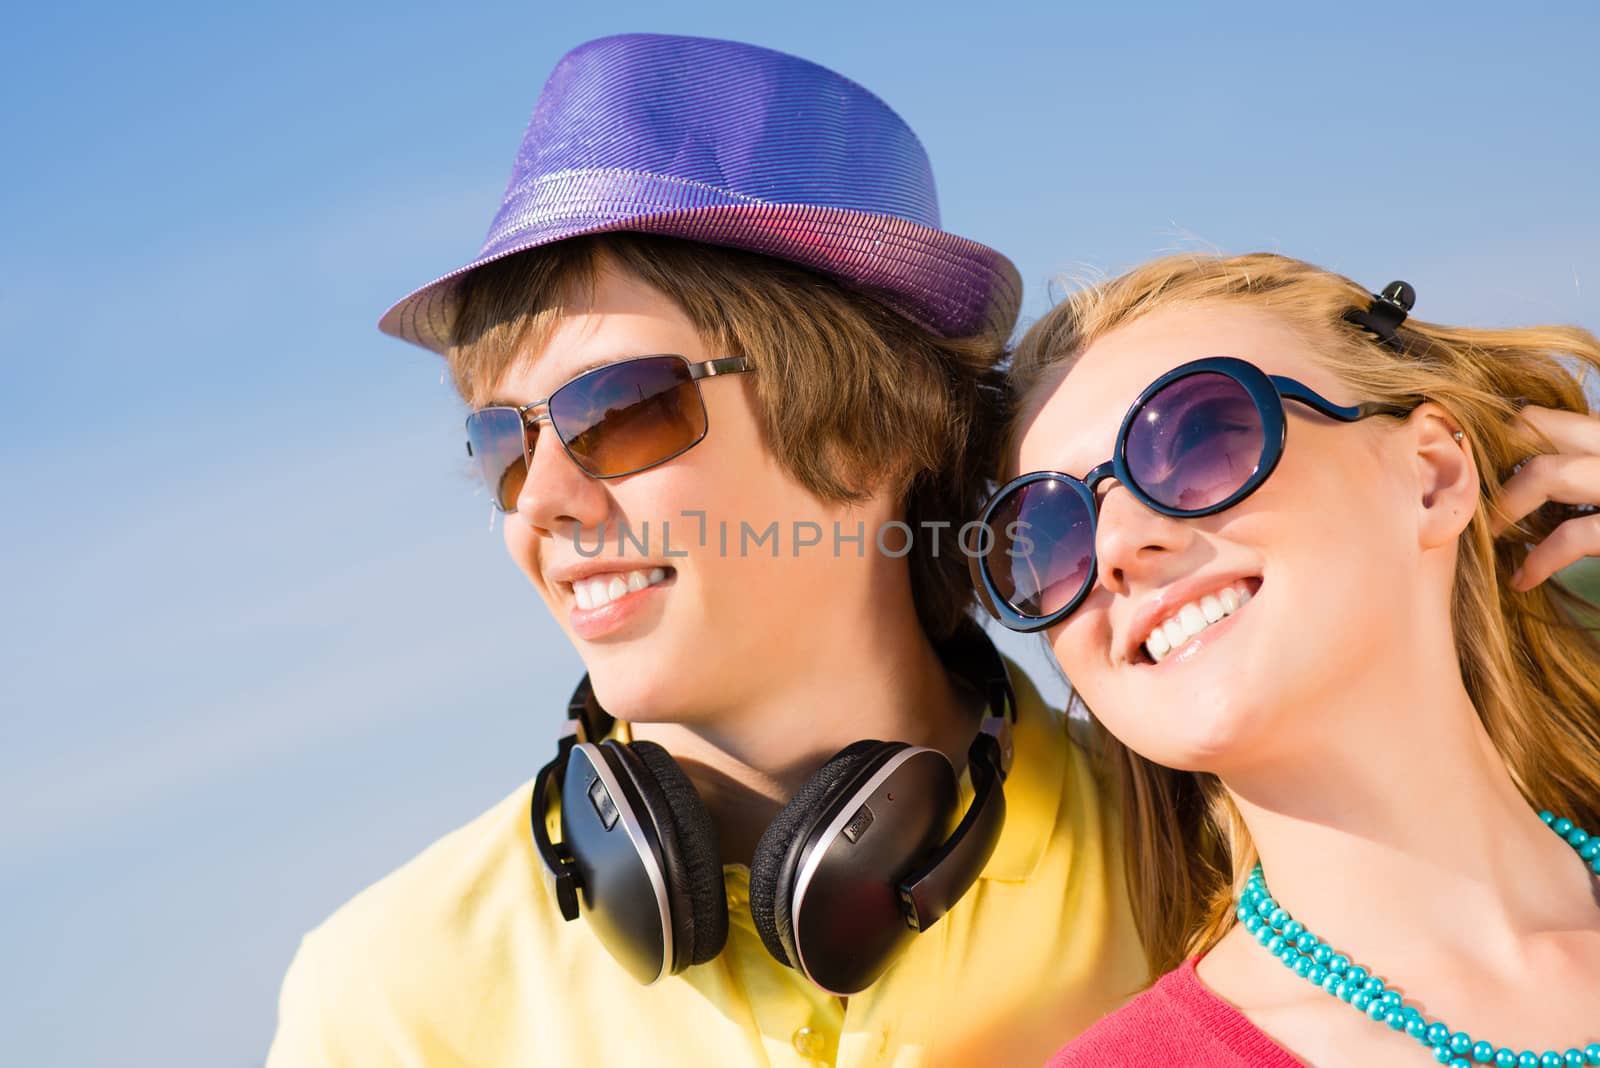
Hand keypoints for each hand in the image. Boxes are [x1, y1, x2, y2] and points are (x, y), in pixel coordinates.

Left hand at [1487, 405, 1599, 591]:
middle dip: (1492, 459)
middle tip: (1472, 496)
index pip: (1545, 415)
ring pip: (1548, 472)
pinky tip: (1522, 579)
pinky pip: (1576, 535)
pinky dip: (1540, 560)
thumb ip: (1578, 466)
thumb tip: (1518, 472)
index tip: (1474, 469)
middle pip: (1536, 425)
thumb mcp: (1599, 477)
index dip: (1502, 437)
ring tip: (1491, 535)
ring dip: (1506, 508)